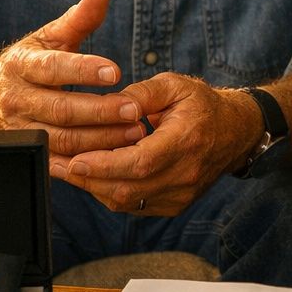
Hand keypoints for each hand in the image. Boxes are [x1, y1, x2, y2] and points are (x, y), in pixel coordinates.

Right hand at [0, 0, 145, 164]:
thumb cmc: (29, 62)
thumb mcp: (48, 37)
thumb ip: (78, 18)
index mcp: (22, 65)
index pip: (53, 67)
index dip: (83, 70)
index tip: (116, 71)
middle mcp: (18, 99)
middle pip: (61, 109)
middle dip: (100, 111)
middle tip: (134, 109)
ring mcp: (21, 128)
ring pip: (62, 139)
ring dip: (100, 138)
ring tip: (134, 132)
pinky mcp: (29, 150)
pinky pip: (57, 162)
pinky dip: (86, 162)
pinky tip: (114, 157)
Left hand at [54, 74, 263, 215]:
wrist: (235, 132)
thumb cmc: (202, 105)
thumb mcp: (174, 85)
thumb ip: (141, 94)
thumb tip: (111, 104)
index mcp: (186, 140)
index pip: (140, 162)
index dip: (104, 165)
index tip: (75, 160)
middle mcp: (185, 173)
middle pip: (128, 188)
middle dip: (88, 179)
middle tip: (55, 164)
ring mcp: (181, 194)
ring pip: (127, 201)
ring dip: (93, 188)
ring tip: (65, 170)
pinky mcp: (174, 204)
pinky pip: (133, 205)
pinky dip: (109, 192)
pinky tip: (91, 177)